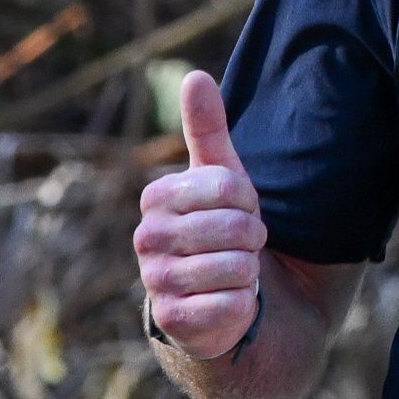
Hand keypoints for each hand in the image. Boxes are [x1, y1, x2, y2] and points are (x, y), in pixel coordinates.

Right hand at [133, 71, 265, 358]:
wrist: (218, 299)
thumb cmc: (220, 231)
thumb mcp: (220, 178)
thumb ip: (208, 128)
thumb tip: (195, 75)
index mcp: (156, 198)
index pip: (230, 187)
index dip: (250, 203)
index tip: (240, 213)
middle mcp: (146, 239)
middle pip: (235, 228)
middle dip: (253, 239)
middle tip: (240, 247)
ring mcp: (156, 282)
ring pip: (237, 267)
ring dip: (250, 273)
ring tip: (233, 273)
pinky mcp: (173, 322)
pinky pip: (233, 305)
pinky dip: (246, 305)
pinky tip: (230, 303)